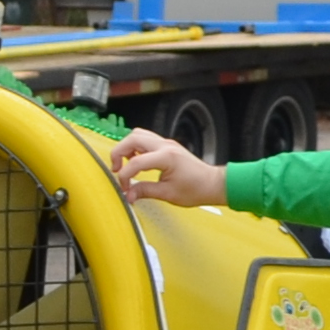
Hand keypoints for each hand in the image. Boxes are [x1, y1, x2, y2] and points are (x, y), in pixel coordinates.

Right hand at [109, 129, 224, 206]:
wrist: (212, 183)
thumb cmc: (196, 189)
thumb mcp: (168, 194)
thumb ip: (145, 191)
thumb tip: (129, 194)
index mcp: (166, 157)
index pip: (135, 161)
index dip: (125, 176)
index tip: (125, 188)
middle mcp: (165, 145)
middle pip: (133, 138)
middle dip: (118, 153)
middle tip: (116, 169)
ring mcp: (166, 143)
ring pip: (138, 134)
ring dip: (127, 148)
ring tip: (124, 164)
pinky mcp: (167, 146)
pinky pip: (146, 139)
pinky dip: (136, 148)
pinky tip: (136, 161)